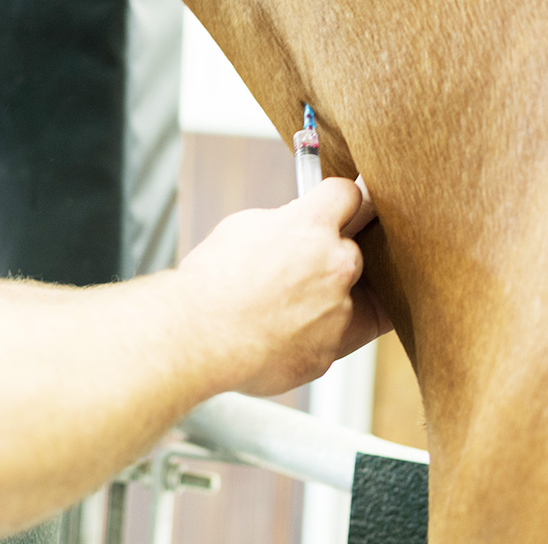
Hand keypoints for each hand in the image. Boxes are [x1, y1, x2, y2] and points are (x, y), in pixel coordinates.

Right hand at [178, 177, 372, 396]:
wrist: (197, 338)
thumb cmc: (211, 281)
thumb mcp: (242, 227)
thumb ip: (283, 221)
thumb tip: (297, 222)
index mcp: (313, 226)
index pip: (347, 194)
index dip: (336, 201)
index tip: (332, 209)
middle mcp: (336, 266)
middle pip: (350, 250)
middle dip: (327, 256)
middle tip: (290, 268)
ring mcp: (338, 312)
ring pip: (341, 297)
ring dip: (319, 299)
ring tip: (274, 307)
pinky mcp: (331, 351)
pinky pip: (328, 335)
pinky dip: (308, 334)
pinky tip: (274, 333)